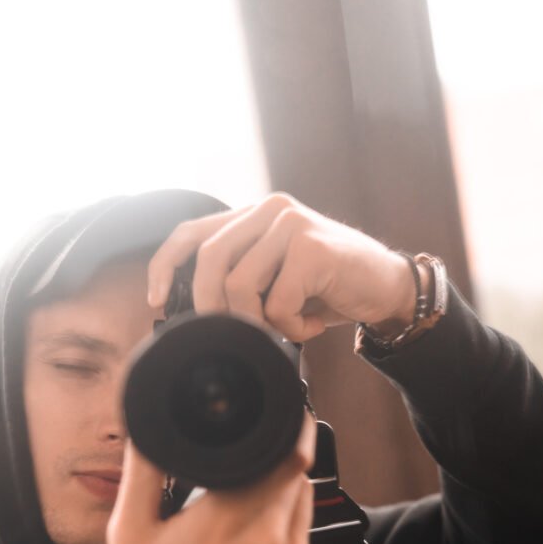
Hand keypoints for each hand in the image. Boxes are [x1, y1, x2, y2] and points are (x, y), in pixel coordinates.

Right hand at [106, 414, 315, 543]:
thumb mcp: (130, 533)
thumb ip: (143, 472)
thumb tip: (147, 431)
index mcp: (232, 519)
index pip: (284, 457)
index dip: (285, 432)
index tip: (276, 420)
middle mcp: (273, 540)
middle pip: (297, 475)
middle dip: (277, 460)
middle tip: (250, 457)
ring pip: (304, 504)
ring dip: (283, 491)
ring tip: (247, 495)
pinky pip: (303, 537)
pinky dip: (285, 524)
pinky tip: (253, 533)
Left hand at [148, 193, 414, 340]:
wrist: (387, 288)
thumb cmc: (327, 289)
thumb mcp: (275, 279)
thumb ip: (240, 278)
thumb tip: (192, 313)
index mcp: (253, 215)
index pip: (191, 232)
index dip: (164, 266)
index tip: (155, 301)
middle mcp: (269, 210)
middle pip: (210, 261)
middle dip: (211, 307)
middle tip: (232, 333)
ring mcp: (291, 224)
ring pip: (240, 286)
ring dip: (260, 322)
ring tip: (287, 328)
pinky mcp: (312, 248)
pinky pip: (278, 304)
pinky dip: (293, 328)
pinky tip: (314, 325)